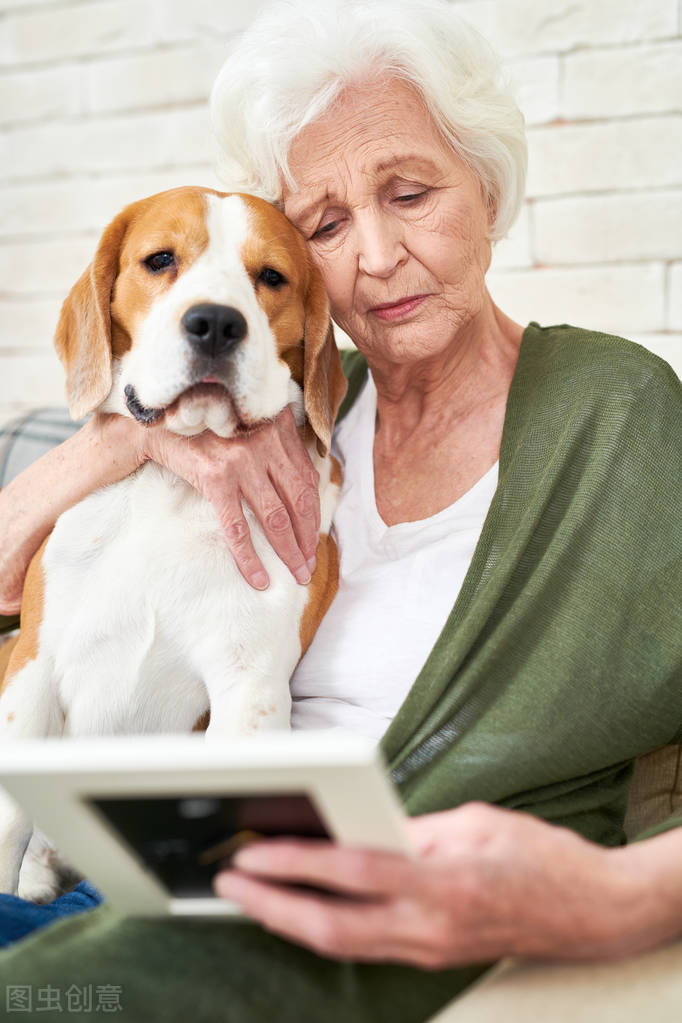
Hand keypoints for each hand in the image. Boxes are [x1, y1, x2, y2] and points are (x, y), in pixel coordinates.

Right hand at [139, 406, 320, 589]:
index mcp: (278, 431)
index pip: (307, 481)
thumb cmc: (205, 425)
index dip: (314, 515)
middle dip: (308, 540)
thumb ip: (276, 444)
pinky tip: (258, 578)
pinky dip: (250, 557)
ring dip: (290, 551)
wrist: (158, 420)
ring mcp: (242, 462)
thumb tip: (301, 485)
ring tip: (297, 575)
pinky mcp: (216, 478)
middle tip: (309, 566)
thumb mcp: (248, 423)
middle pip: (299, 502)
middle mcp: (266, 445)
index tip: (313, 540)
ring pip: (275, 517)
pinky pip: (237, 527)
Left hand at [213, 803, 671, 967]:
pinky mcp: (431, 956)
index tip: (250, 853)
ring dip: (289, 922)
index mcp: (440, 882)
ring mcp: (428, 949)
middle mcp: (428, 926)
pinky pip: (365, 947)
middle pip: (331, 927)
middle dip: (271, 907)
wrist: (590, 912)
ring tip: (250, 899)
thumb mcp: (475, 822)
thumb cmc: (540, 857)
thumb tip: (364, 830)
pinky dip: (326, 929)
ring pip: (342, 945)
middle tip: (227, 885)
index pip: (351, 872)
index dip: (294, 864)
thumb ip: (412, 830)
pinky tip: (302, 913)